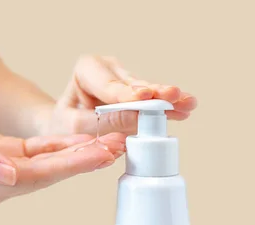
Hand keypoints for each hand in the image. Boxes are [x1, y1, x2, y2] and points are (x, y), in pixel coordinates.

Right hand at [0, 118, 124, 207]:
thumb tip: (8, 173)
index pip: (37, 176)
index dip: (70, 165)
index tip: (99, 155)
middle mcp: (2, 182)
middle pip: (52, 171)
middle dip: (86, 158)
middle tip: (117, 147)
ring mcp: (8, 168)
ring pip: (52, 160)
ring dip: (81, 151)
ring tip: (111, 142)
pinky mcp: (11, 153)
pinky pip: (43, 150)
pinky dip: (64, 144)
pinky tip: (85, 139)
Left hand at [42, 55, 197, 135]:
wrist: (66, 125)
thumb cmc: (66, 123)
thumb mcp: (77, 126)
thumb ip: (105, 122)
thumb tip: (136, 118)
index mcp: (87, 70)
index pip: (109, 85)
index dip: (128, 92)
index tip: (144, 96)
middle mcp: (110, 69)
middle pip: (135, 84)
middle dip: (155, 92)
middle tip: (173, 95)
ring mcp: (127, 79)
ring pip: (150, 91)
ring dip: (168, 99)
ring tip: (188, 102)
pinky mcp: (139, 93)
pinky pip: (154, 100)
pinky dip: (168, 106)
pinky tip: (185, 108)